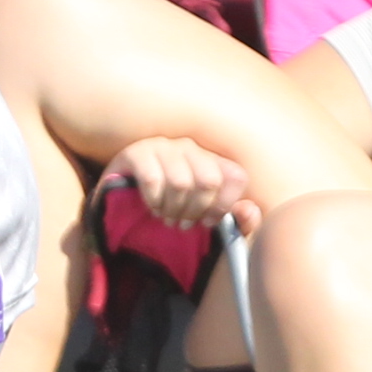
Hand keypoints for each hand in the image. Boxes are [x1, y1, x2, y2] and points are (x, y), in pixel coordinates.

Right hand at [103, 136, 259, 234]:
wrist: (122, 201)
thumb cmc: (171, 209)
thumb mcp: (206, 219)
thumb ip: (237, 221)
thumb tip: (250, 211)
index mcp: (212, 160)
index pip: (236, 176)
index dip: (225, 205)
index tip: (208, 222)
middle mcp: (190, 148)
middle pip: (209, 180)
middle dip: (196, 210)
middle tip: (183, 224)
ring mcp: (163, 147)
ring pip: (181, 182)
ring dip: (173, 209)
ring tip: (166, 218)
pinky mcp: (137, 153)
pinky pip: (152, 179)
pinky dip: (153, 201)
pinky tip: (152, 207)